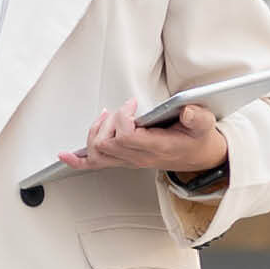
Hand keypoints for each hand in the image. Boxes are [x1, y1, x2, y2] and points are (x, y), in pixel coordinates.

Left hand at [57, 99, 228, 175]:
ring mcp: (129, 160)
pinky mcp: (123, 160)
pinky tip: (65, 156)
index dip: (123, 117)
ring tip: (107, 116)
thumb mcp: (204, 124)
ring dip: (96, 131)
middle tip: (123, 109)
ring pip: (98, 152)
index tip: (132, 105)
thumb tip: (187, 111)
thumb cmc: (196, 139)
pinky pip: (95, 164)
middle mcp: (139, 157)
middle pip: (107, 143)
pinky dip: (78, 160)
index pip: (125, 136)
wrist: (199, 156)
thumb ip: (197, 117)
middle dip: (110, 121)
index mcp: (157, 148)